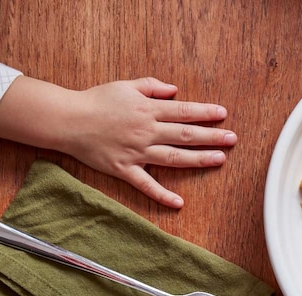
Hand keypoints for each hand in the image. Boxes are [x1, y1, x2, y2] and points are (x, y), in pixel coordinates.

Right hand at [0, 76, 236, 207]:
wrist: (68, 120)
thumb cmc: (96, 100)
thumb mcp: (125, 85)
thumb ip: (152, 85)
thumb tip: (175, 90)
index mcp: (148, 109)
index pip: (184, 111)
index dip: (205, 113)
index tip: (223, 114)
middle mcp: (146, 131)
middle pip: (185, 134)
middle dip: (212, 137)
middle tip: (233, 139)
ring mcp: (137, 152)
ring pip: (173, 157)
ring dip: (199, 159)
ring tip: (220, 160)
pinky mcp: (124, 169)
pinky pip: (146, 184)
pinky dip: (162, 195)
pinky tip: (179, 203)